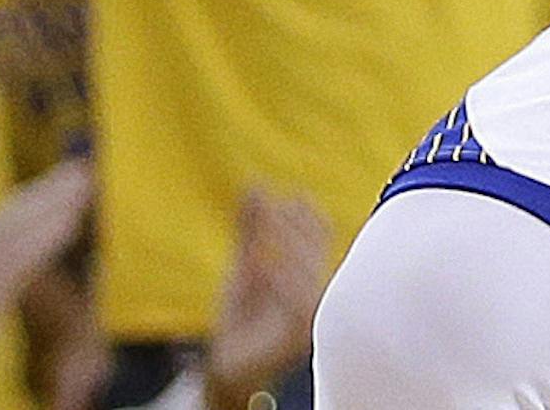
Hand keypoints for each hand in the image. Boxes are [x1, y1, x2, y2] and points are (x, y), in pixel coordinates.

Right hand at [0, 158, 93, 392]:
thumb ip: (21, 243)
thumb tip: (59, 217)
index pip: (17, 203)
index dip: (47, 184)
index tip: (76, 168)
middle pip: (20, 210)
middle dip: (55, 190)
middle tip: (87, 171)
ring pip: (20, 228)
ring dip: (54, 208)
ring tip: (85, 192)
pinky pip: (19, 260)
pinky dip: (46, 239)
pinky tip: (71, 225)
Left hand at [203, 190, 331, 409]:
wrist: (228, 365)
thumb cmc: (241, 316)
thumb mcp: (245, 265)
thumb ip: (251, 228)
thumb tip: (254, 183)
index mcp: (311, 270)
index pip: (322, 229)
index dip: (305, 211)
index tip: (287, 196)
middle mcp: (318, 289)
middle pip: (316, 245)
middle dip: (292, 223)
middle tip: (269, 207)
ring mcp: (311, 313)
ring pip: (310, 270)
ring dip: (288, 246)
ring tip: (266, 229)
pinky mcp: (298, 337)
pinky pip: (297, 305)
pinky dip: (281, 281)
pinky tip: (262, 265)